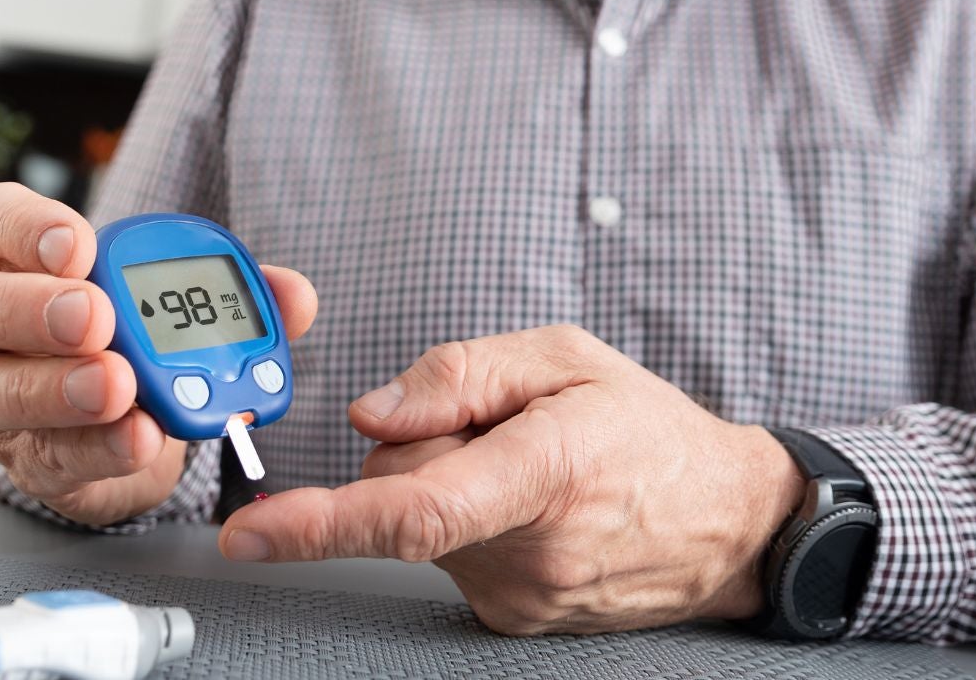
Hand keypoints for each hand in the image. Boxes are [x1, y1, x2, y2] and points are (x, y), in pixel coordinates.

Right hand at [0, 183, 317, 525]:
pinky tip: (141, 438)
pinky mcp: (27, 461)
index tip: (79, 245)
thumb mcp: (193, 311)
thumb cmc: (146, 349)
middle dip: (26, 309)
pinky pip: (46, 455)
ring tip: (118, 388)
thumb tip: (295, 294)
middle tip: (95, 317)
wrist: (140, 436)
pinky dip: (99, 448)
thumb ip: (240, 295)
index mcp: (26, 264)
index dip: (23, 227)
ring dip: (54, 389)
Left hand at [217, 325, 803, 633]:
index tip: (249, 535)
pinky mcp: (510, 618)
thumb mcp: (567, 358)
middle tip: (499, 427)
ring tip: (532, 472)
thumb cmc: (648, 431)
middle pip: (400, 491)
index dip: (320, 523)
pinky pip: (446, 555)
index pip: (414, 509)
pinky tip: (533, 509)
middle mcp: (527, 552)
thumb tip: (371, 415)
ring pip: (420, 527)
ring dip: (450, 488)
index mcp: (544, 473)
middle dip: (421, 448)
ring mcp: (519, 597)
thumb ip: (461, 374)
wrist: (726, 523)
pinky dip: (470, 523)